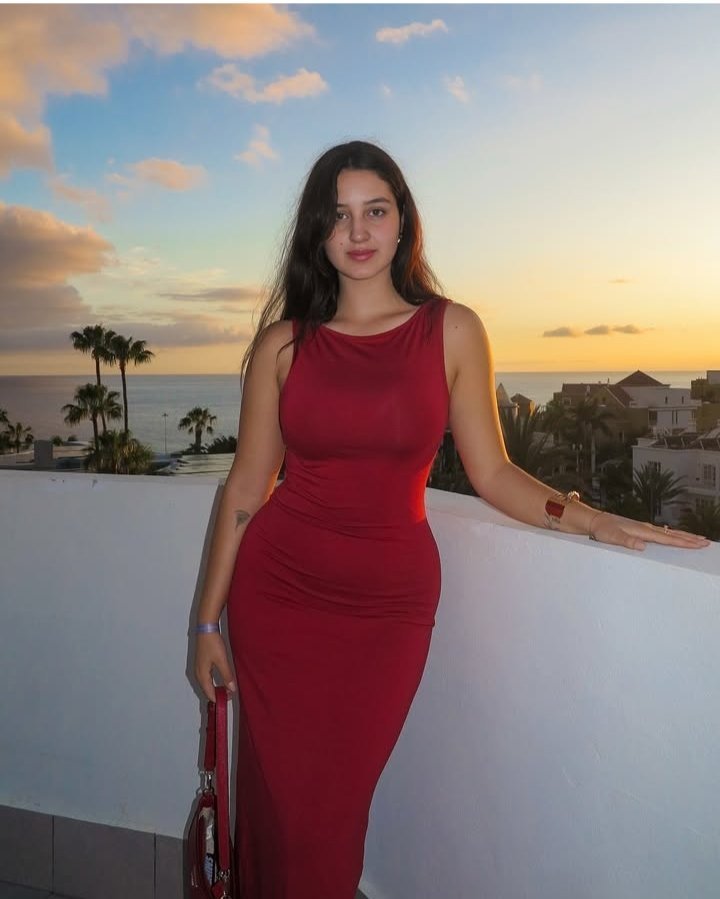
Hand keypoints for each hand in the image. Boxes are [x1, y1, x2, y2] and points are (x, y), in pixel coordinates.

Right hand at [194, 632, 236, 702]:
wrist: (206, 628)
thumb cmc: (212, 643)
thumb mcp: (222, 660)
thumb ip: (226, 675)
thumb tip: (231, 689)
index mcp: (202, 675)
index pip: (209, 693)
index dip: (218, 698)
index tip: (228, 701)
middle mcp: (198, 673)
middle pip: (206, 689)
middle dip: (217, 694)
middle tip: (229, 696)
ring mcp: (199, 668)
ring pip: (206, 683)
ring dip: (215, 688)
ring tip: (226, 690)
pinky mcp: (201, 663)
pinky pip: (207, 677)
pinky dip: (213, 682)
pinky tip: (220, 680)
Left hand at [590, 511, 710, 551]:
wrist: (596, 521)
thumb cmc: (603, 530)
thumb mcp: (612, 537)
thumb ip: (627, 542)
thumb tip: (643, 546)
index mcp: (643, 531)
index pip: (667, 538)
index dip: (683, 542)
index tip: (698, 544)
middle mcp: (646, 528)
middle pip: (673, 534)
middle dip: (689, 538)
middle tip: (706, 542)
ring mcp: (644, 528)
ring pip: (669, 532)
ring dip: (684, 536)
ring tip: (697, 539)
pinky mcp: (641, 529)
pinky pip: (662, 533)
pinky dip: (673, 534)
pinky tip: (676, 536)